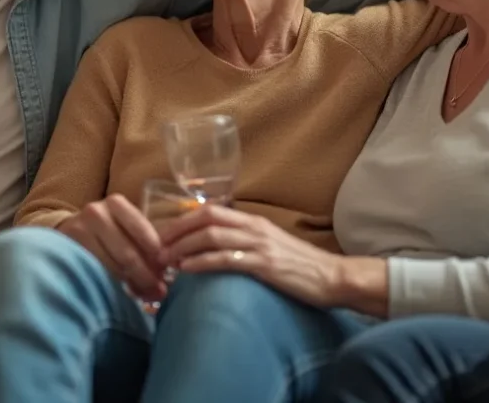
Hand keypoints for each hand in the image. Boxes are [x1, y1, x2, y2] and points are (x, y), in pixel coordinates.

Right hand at [58, 194, 166, 302]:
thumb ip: (145, 243)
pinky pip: (96, 274)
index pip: (143, 232)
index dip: (157, 257)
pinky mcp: (68, 251)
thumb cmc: (107, 230)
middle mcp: (96, 213)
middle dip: (146, 276)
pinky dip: (112, 287)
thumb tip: (164, 275)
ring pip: (111, 268)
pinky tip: (122, 293)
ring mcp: (78, 231)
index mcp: (116, 203)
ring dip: (131, 285)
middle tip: (159, 292)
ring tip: (144, 295)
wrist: (69, 229)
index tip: (166, 273)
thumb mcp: (125, 226)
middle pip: (127, 254)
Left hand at [160, 205, 341, 307]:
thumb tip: (216, 249)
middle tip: (156, 246)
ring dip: (183, 247)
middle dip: (176, 231)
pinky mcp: (264, 265)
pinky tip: (187, 270)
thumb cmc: (301, 266)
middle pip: (205, 219)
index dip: (182, 220)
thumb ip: (245, 242)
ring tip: (165, 260)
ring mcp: (259, 245)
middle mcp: (254, 228)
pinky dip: (201, 263)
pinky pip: (226, 259)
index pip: (210, 211)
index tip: (163, 234)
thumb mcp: (270, 246)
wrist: (332, 277)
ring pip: (211, 237)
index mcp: (253, 222)